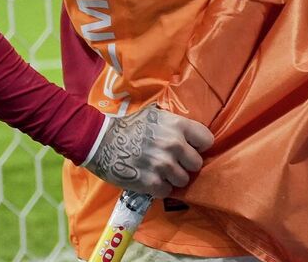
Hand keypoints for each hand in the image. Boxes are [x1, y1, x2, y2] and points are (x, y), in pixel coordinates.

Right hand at [83, 104, 212, 198]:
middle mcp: (174, 145)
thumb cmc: (130, 126)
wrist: (101, 141)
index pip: (207, 140)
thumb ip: (176, 126)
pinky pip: (167, 191)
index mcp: (177, 125)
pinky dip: (160, 188)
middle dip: (186, 164)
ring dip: (173, 178)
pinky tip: (150, 179)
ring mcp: (163, 165)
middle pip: (196, 164)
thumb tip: (192, 138)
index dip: (199, 146)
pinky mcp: (151, 183)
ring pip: (183, 180)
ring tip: (159, 171)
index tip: (190, 148)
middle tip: (172, 162)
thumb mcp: (156, 116)